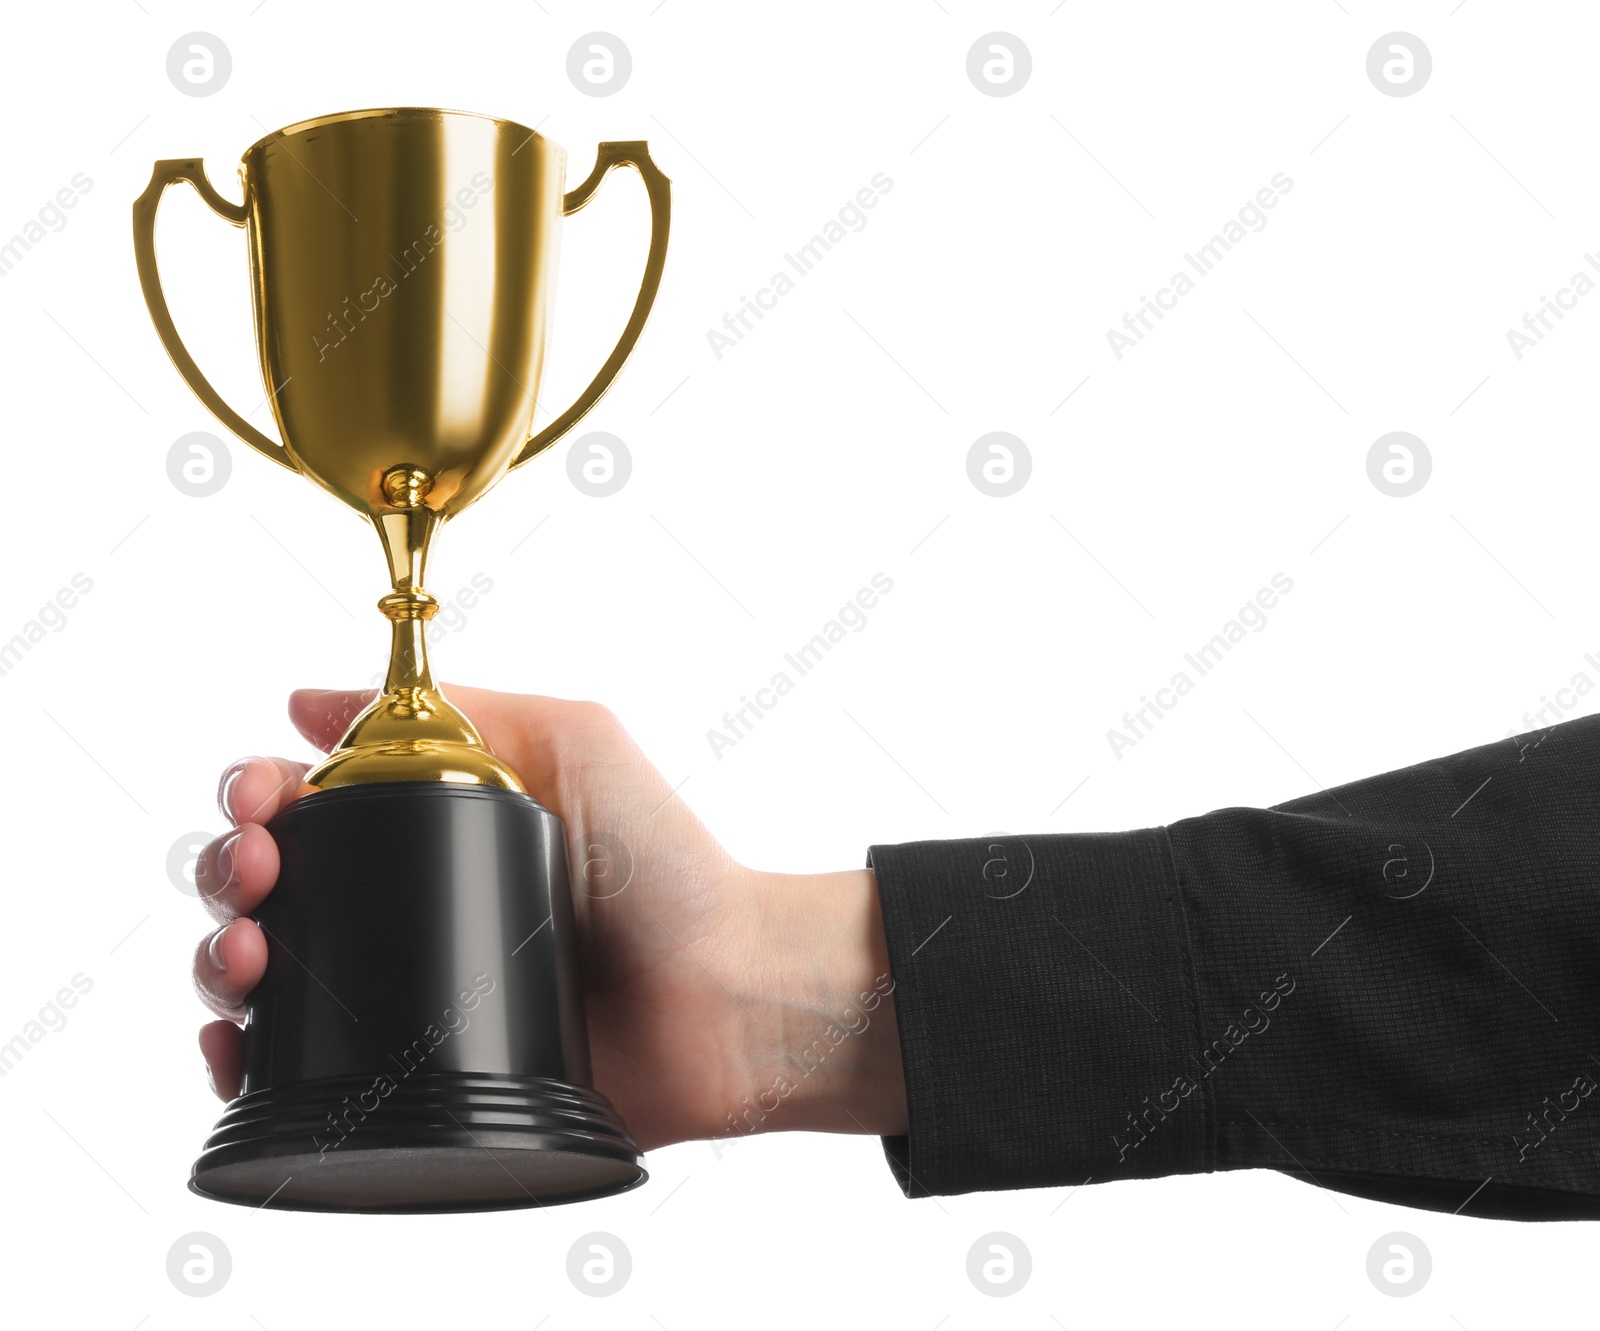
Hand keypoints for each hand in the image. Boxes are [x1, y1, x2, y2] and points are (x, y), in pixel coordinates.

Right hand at [191, 686, 907, 1149]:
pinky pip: (297, 1075)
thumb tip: (311, 696)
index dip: (258, 795)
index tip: (259, 798)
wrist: (724, 995)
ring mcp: (405, 997)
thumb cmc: (668, 867)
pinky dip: (240, 1060)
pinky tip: (235, 1045)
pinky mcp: (413, 1078)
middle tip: (258, 879)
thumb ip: (468, 706)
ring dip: (221, 958)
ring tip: (248, 958)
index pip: (308, 803)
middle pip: (270, 884)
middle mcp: (409, 906)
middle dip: (231, 872)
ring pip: (264, 976)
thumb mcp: (579, 743)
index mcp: (433, 828)